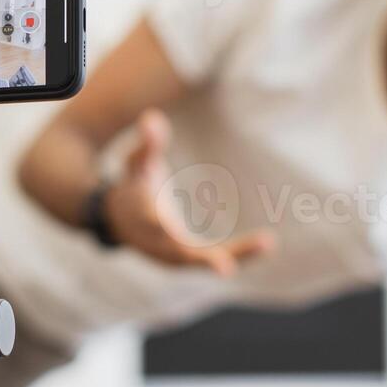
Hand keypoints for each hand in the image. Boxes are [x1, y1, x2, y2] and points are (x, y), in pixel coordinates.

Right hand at [103, 109, 274, 275]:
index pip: (152, 224)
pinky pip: (214, 259)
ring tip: (267, 243)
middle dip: (203, 260)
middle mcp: (156, 242)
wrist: (118, 220)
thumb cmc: (132, 183)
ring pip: (201, 260)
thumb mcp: (136, 162)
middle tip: (226, 268)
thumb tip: (152, 118)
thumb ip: (148, 144)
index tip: (169, 228)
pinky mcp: (186, 259)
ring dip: (235, 255)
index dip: (162, 229)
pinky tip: (266, 244)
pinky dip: (239, 254)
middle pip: (180, 254)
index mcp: (142, 217)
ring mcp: (170, 255)